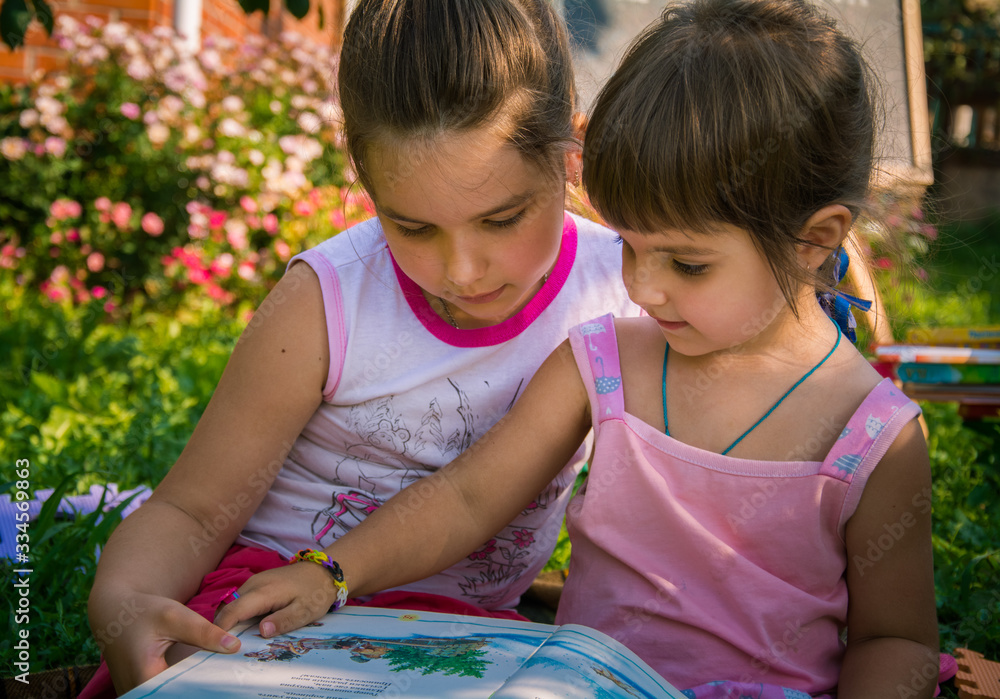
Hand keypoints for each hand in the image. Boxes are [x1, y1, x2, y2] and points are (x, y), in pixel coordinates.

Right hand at [96, 591, 240, 694]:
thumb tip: (234, 647)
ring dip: (191, 687)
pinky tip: (199, 676)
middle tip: (223, 678)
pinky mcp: (139, 692)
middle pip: (177, 695)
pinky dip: (181, 686)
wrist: (114, 612)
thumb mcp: (175, 616)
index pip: (182, 692)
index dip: (205, 687)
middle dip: (200, 687)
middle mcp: (137, 692)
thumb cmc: (143, 612)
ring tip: (213, 676)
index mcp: (144, 677)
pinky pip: (163, 692)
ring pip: (171, 694)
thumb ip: (204, 633)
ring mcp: (136, 694)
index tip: (225, 679)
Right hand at [213, 562, 340, 637]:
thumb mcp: (305, 611)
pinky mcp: (257, 583)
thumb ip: (283, 621)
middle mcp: (253, 584)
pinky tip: (248, 628)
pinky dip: (238, 615)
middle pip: (227, 608)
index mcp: (263, 592)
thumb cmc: (315, 592)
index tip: (221, 648)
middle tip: (228, 649)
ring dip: (230, 622)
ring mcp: (254, 582)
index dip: (222, 630)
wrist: (323, 571)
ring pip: (232, 604)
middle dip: (223, 628)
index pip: (232, 611)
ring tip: (236, 642)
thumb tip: (262, 631)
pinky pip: (240, 600)